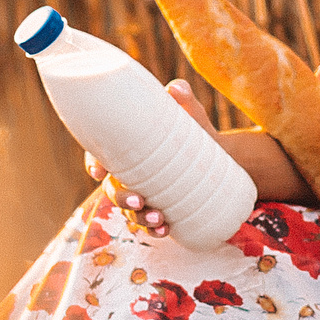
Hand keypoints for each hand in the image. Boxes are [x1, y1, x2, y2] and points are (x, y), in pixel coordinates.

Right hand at [84, 79, 217, 235]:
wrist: (225, 158)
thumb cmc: (197, 132)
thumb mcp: (191, 116)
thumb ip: (183, 101)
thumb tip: (175, 89)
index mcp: (129, 149)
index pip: (101, 155)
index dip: (94, 163)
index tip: (99, 170)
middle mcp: (131, 174)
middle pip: (112, 189)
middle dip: (121, 198)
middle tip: (138, 200)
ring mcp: (144, 195)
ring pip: (129, 212)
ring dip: (139, 218)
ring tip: (159, 219)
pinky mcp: (159, 211)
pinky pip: (150, 226)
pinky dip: (155, 230)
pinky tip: (166, 229)